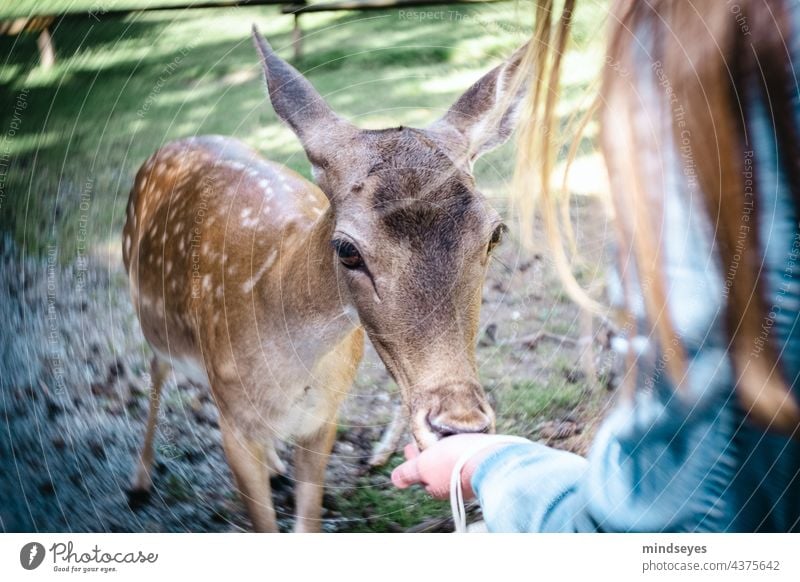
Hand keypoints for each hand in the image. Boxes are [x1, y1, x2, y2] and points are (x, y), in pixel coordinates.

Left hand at [390, 434, 511, 499]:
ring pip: (450, 465)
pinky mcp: (483, 470)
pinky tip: (463, 443)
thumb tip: (394, 480)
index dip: (412, 458)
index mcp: (435, 487)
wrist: (492, 461)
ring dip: (444, 454)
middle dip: (427, 456)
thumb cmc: (455, 463)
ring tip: (442, 440)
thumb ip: (408, 473)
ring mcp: (468, 481)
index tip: (409, 445)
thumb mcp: (424, 466)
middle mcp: (452, 488)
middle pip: (434, 469)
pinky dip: (460, 453)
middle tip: (422, 441)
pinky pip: (466, 461)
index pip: (418, 472)